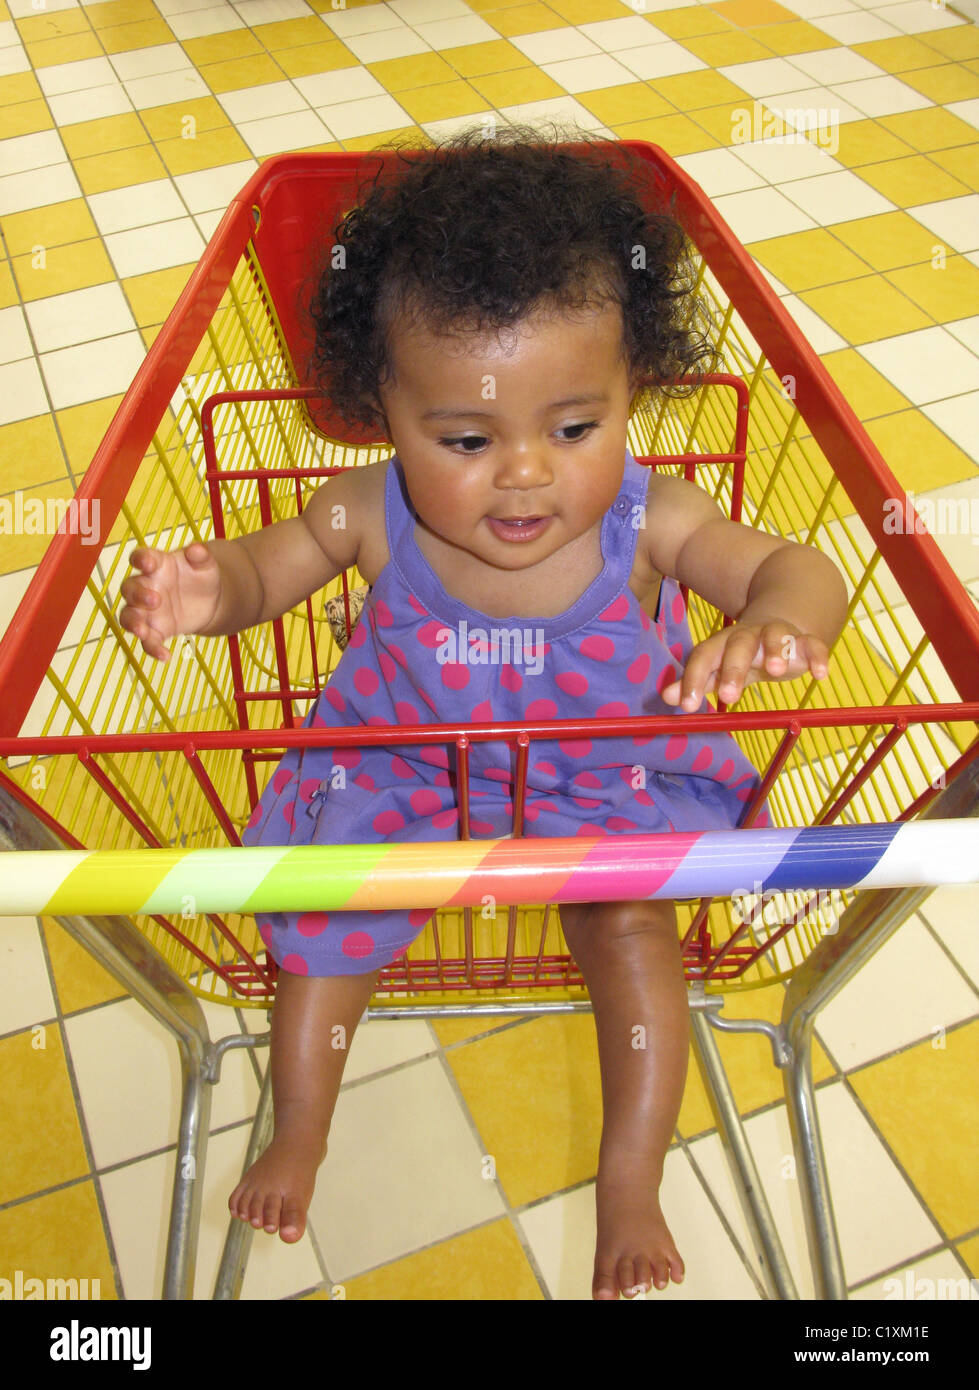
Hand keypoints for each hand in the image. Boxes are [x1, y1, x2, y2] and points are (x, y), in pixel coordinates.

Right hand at [119, 542, 221, 661]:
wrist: (210, 600)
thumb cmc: (201, 575)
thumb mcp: (205, 564)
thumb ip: (200, 556)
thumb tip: (197, 549)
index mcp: (156, 564)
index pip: (140, 558)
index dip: (140, 559)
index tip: (148, 564)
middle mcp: (146, 586)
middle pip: (129, 589)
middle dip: (138, 595)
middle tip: (156, 600)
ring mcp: (147, 610)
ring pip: (129, 616)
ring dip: (132, 623)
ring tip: (142, 631)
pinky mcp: (156, 630)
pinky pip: (148, 641)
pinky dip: (152, 649)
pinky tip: (165, 656)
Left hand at [660, 621, 830, 710]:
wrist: (778, 622)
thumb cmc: (743, 654)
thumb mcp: (719, 667)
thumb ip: (697, 681)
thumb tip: (668, 698)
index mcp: (722, 644)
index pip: (703, 657)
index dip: (693, 680)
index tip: (687, 707)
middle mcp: (748, 636)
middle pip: (738, 647)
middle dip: (733, 669)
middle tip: (728, 696)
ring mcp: (778, 635)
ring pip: (775, 636)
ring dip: (776, 650)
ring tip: (776, 670)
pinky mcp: (805, 640)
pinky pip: (813, 645)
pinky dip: (818, 656)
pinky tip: (820, 674)